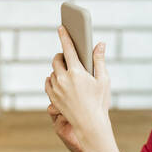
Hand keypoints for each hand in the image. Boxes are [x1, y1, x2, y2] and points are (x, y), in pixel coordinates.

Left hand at [45, 29, 111, 151]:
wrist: (90, 124)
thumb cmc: (100, 101)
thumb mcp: (103, 80)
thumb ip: (99, 60)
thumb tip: (100, 44)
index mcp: (77, 72)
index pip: (68, 49)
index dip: (65, 36)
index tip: (61, 27)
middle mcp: (63, 79)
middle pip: (57, 59)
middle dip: (62, 56)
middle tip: (69, 58)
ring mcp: (56, 89)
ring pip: (52, 72)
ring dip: (58, 69)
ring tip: (68, 72)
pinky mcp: (52, 98)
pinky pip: (48, 83)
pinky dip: (53, 80)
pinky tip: (60, 81)